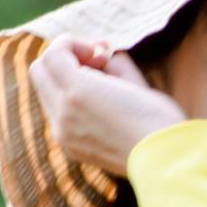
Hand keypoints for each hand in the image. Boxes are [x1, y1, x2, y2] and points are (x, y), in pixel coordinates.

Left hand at [28, 35, 185, 175]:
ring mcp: (63, 134)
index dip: (74, 44)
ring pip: (46, 94)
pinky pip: (56, 116)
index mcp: (78, 91)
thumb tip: (104, 56)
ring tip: (99, 87)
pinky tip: (98, 108)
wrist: (165, 161)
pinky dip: (69, 104)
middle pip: (40, 72)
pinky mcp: (70, 148)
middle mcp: (63, 113)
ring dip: (65, 83)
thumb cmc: (157, 118)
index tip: (99, 52)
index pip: (53, 54)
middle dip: (63, 61)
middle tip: (94, 65)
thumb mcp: (136, 80)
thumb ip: (113, 63)